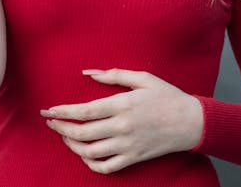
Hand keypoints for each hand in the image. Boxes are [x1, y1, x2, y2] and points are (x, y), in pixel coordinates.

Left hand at [40, 68, 203, 173]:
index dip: (63, 112)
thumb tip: (89, 73)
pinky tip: (84, 154)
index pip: (85, 112)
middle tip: (50, 122)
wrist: (191, 122)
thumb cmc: (167, 96)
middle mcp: (123, 127)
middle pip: (83, 133)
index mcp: (123, 104)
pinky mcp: (134, 158)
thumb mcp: (142, 78)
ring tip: (65, 135)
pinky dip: (90, 164)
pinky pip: (106, 167)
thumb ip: (114, 75)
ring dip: (72, 145)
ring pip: (91, 152)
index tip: (49, 110)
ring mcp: (128, 145)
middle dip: (61, 128)